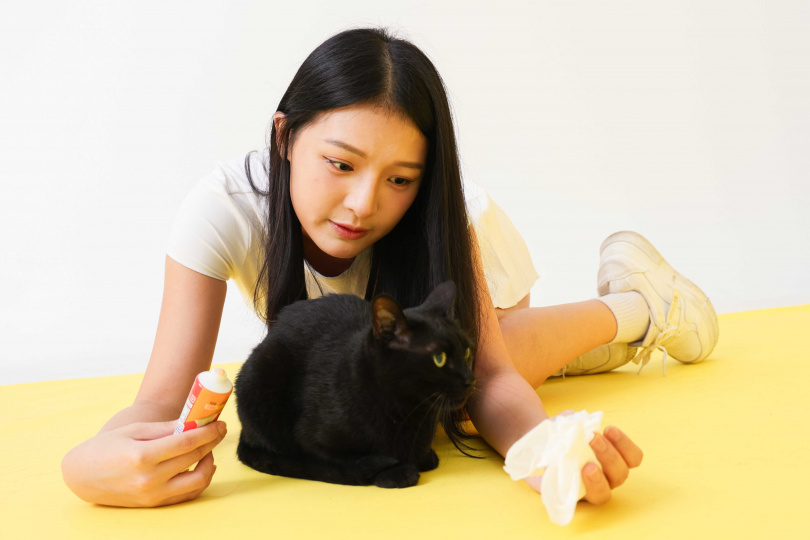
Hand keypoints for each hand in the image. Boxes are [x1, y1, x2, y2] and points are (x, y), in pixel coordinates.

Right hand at [61, 420, 226, 507]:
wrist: (83, 475)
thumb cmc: (107, 447)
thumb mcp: (134, 430)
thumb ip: (166, 428)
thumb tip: (195, 422)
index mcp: (143, 456)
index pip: (187, 442)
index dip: (208, 431)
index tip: (220, 423)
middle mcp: (149, 479)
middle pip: (195, 457)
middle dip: (213, 441)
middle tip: (219, 430)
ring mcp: (153, 495)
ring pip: (198, 481)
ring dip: (210, 462)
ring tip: (208, 449)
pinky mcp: (154, 504)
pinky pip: (188, 494)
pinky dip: (200, 479)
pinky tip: (201, 465)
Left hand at [522, 411, 642, 505]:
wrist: (535, 446)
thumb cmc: (560, 434)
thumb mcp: (569, 423)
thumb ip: (576, 420)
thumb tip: (580, 423)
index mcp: (612, 459)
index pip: (633, 457)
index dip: (625, 444)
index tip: (609, 429)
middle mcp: (605, 477)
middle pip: (620, 473)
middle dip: (609, 455)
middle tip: (593, 438)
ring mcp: (588, 490)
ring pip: (604, 493)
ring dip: (598, 478)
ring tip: (587, 466)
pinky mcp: (569, 498)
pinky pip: (578, 501)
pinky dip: (575, 491)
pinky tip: (570, 477)